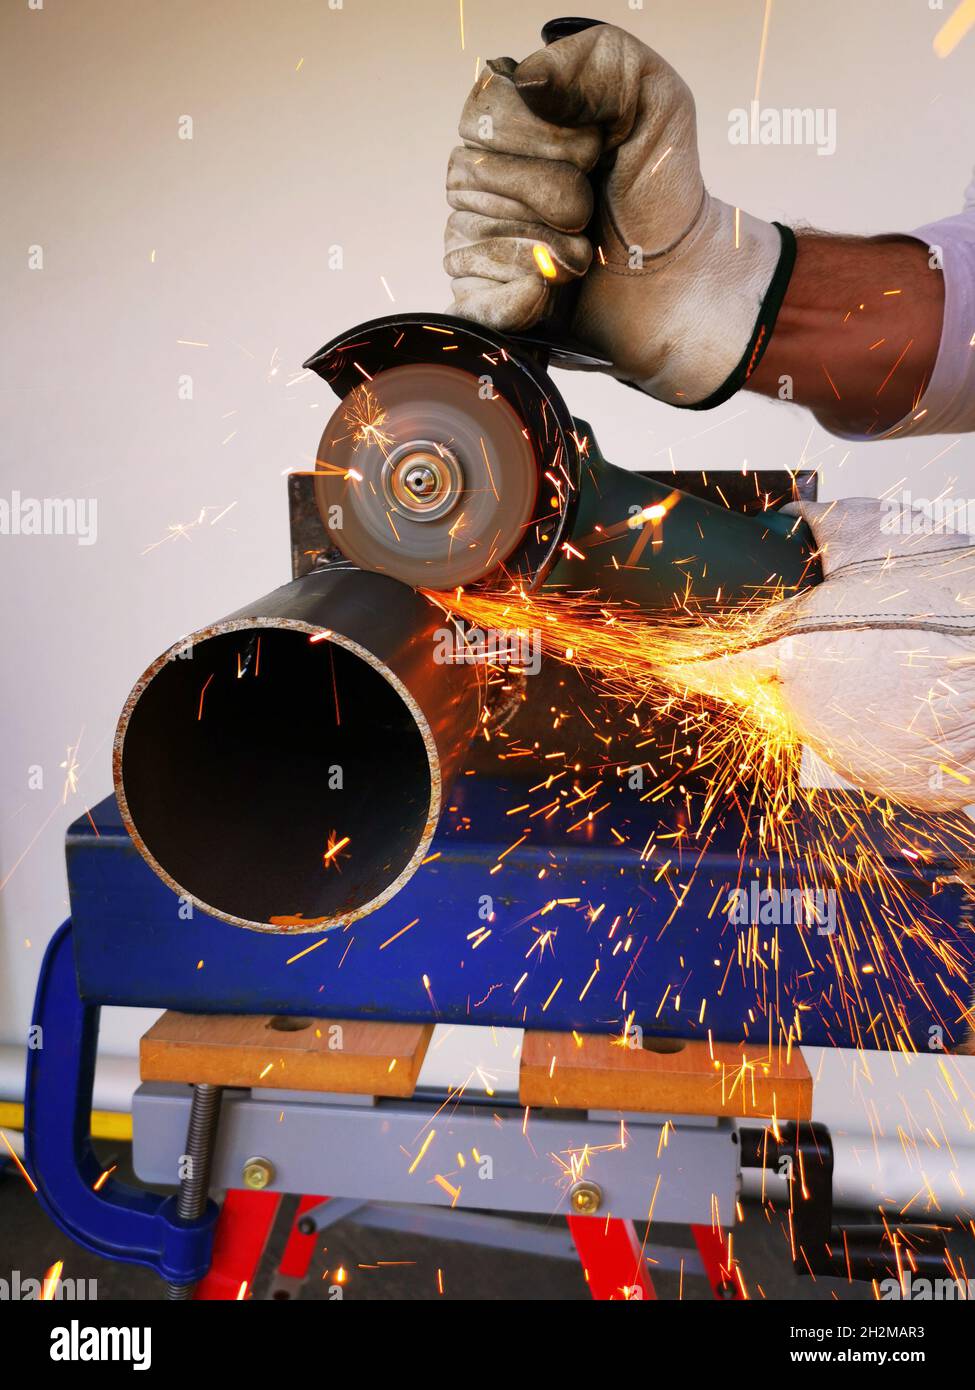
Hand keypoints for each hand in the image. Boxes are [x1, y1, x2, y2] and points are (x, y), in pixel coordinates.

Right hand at [444, 23, 790, 405]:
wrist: (675, 276)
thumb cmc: (658, 189)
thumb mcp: (651, 100)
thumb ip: (597, 62)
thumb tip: (529, 82)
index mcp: (511, 116)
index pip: (483, 105)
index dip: (541, 131)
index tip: (593, 148)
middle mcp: (480, 174)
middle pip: (469, 172)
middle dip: (551, 190)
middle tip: (592, 205)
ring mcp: (471, 238)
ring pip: (472, 235)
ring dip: (548, 245)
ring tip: (584, 252)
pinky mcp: (476, 299)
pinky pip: (471, 297)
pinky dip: (523, 295)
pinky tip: (554, 289)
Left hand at [676, 498, 974, 811]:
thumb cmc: (955, 601)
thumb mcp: (882, 538)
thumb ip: (823, 526)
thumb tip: (793, 516)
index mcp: (793, 650)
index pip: (717, 664)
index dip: (694, 661)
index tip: (675, 662)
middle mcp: (807, 708)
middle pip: (780, 689)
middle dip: (805, 666)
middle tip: (859, 643)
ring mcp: (844, 751)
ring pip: (825, 721)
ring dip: (848, 698)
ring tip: (897, 668)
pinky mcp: (883, 782)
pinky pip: (867, 753)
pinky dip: (883, 732)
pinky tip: (913, 702)